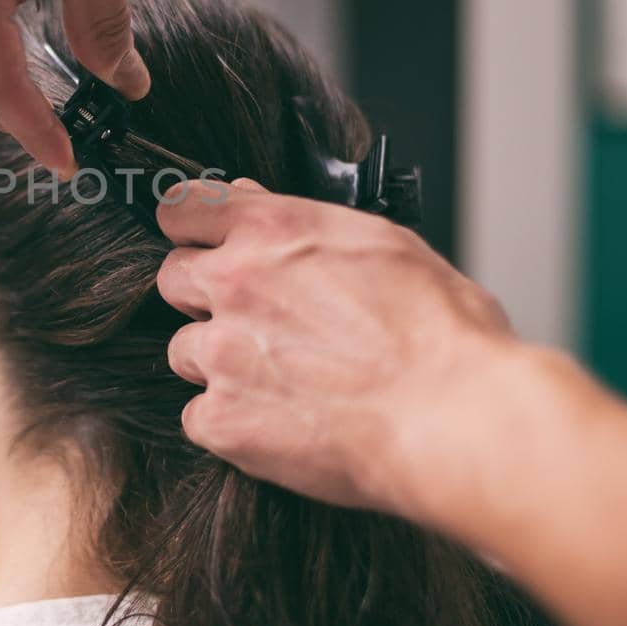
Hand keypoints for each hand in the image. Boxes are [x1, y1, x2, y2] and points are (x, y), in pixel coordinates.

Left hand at [155, 178, 521, 518]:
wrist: (453, 419)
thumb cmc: (442, 336)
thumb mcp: (384, 244)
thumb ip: (308, 225)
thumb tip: (258, 202)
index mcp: (273, 231)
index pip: (183, 209)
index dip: (191, 228)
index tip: (200, 242)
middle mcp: (235, 284)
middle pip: (173, 279)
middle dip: (206, 297)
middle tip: (256, 321)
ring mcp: (222, 354)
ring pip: (184, 351)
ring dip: (218, 363)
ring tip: (281, 380)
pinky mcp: (222, 419)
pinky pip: (198, 416)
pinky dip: (230, 422)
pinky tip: (279, 423)